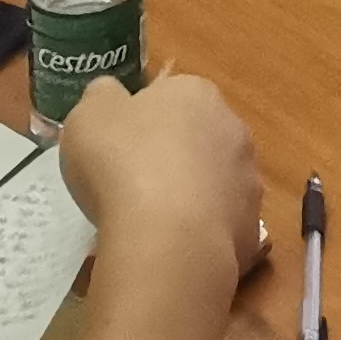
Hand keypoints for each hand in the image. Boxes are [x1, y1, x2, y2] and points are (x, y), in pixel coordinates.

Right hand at [52, 73, 265, 297]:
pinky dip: (201, 232)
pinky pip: (221, 224)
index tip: (120, 146)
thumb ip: (102, 97)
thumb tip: (112, 96)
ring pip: (214, 181)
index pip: (172, 95)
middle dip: (172, 156)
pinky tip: (174, 247)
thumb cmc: (123, 163)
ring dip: (191, 194)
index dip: (143, 121)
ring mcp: (248, 179)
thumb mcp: (88, 114)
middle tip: (133, 183)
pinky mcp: (252, 226)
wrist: (166, 237)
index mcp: (197, 93)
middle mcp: (234, 129)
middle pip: (198, 137)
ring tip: (152, 222)